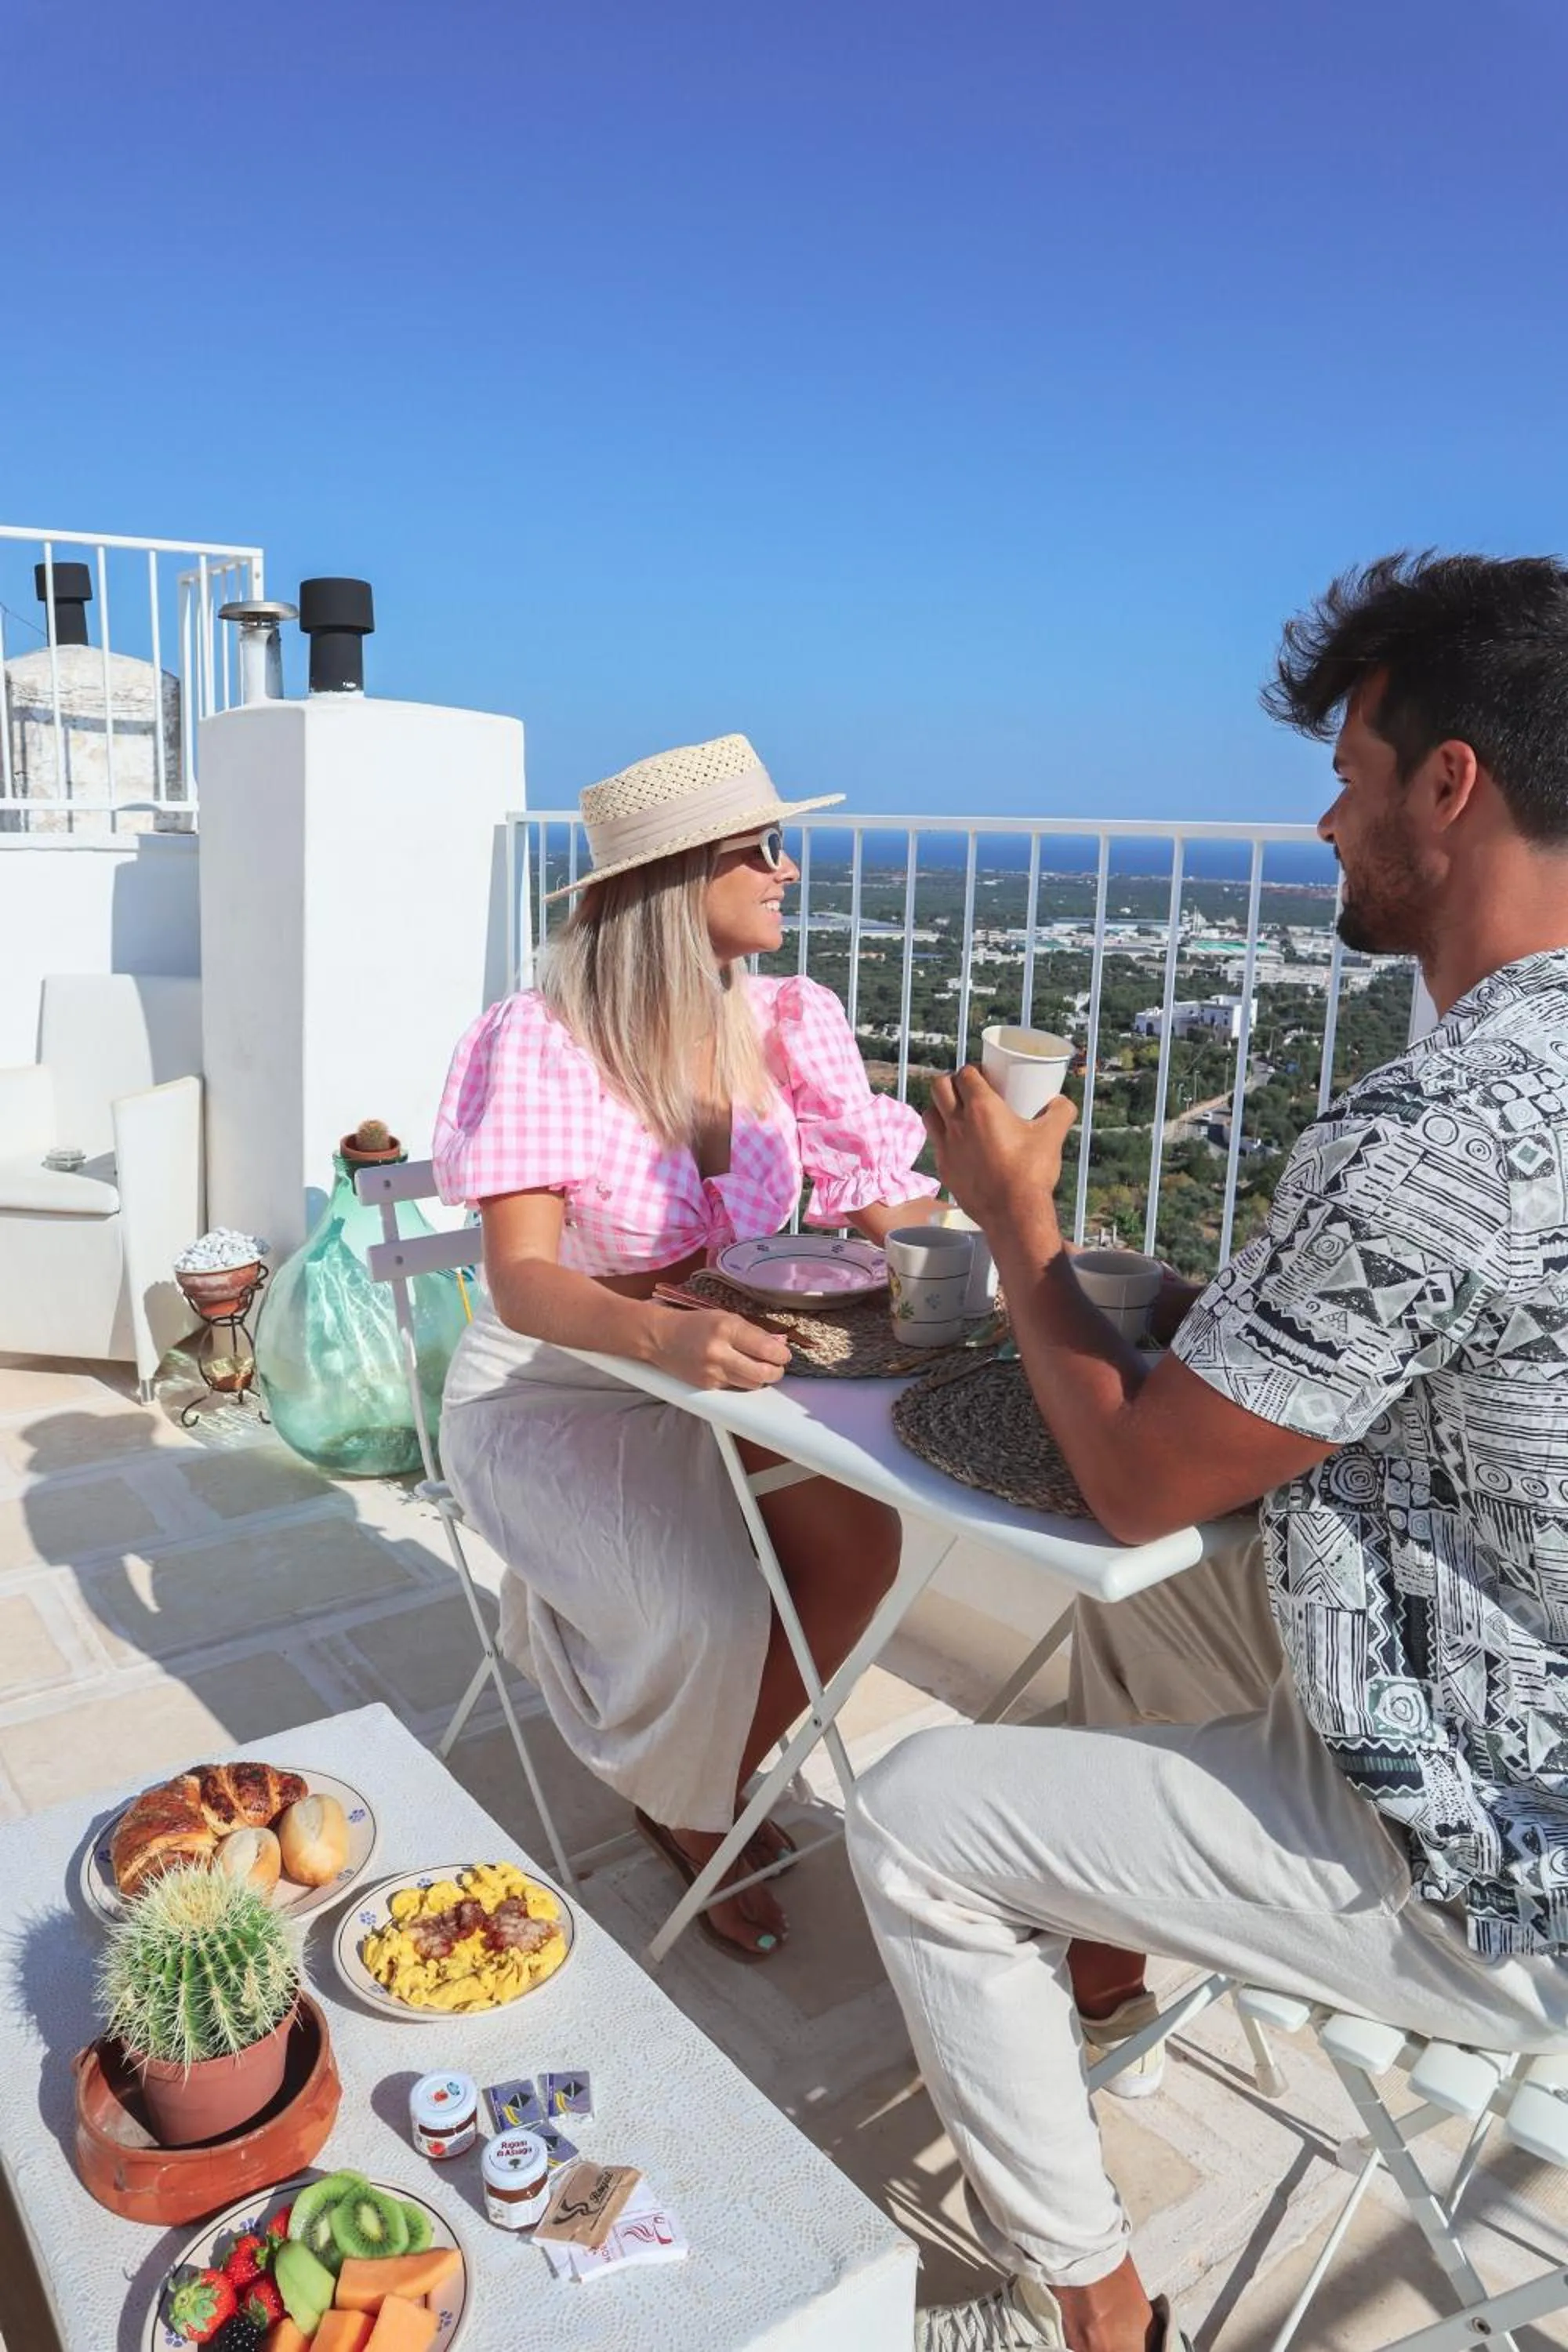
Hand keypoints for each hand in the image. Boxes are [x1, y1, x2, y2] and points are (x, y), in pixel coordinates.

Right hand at [648, 1305, 791, 1390]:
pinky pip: (735, 1387)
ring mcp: (712, 1372)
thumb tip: (778, 1345)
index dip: (782, 1355)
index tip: (783, 1354)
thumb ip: (753, 1332)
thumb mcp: (725, 1318)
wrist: (661, 1338)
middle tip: (777, 1365)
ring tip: (758, 1368)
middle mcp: (719, 1352)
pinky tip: (736, 1370)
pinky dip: (741, 1380)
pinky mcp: (707, 1386)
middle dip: (776, 1371)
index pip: (766, 1349)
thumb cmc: (696, 1324)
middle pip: (763, 1373)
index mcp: (727, 1329)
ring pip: (752, 1384)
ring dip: (761, 1377)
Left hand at [923, 1067, 1076, 1228]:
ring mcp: (946, 1147)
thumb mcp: (1052, 1136)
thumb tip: (1061, 1101)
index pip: (965, 1073)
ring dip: (940, 1108)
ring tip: (956, 1113)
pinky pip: (935, 1144)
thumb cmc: (1031, 1172)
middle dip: (951, 1082)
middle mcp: (957, 1123)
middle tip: (967, 1090)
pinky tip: (959, 1144)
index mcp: (981, 1107)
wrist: (1013, 1213)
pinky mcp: (943, 1168)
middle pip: (939, 1086)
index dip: (973, 1070)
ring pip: (929, 1113)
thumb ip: (1060, 1111)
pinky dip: (943, 1138)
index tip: (984, 1075)